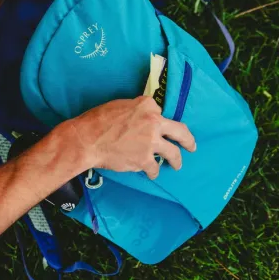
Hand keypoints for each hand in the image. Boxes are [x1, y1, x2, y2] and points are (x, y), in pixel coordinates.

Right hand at [68, 96, 196, 179]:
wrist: (87, 139)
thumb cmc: (97, 121)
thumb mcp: (119, 105)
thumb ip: (135, 110)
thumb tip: (139, 117)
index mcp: (146, 105)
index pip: (159, 111)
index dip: (156, 119)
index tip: (155, 124)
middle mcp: (154, 122)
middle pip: (180, 131)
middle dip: (188, 140)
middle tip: (191, 145)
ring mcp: (151, 142)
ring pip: (173, 153)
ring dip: (176, 160)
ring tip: (177, 165)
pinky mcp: (145, 160)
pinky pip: (155, 167)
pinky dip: (153, 171)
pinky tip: (152, 174)